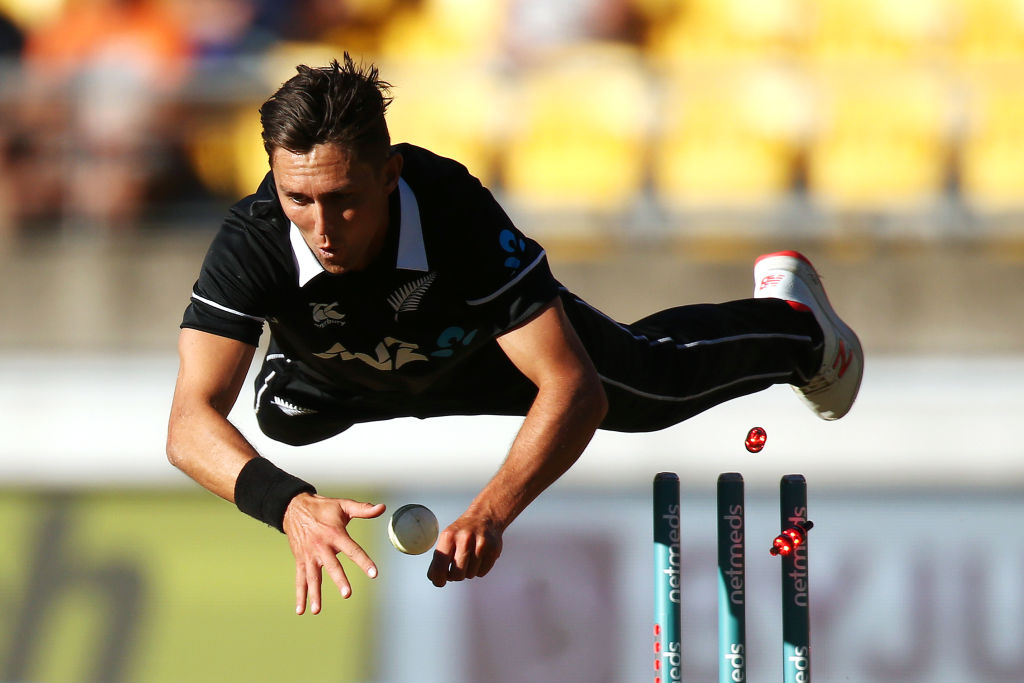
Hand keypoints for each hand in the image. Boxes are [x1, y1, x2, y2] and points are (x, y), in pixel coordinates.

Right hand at [282, 493, 385, 613]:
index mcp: (335, 534)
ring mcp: (309, 555)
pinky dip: (300, 594)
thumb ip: (363, 509)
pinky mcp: (300, 560)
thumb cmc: (323, 508)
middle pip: (332, 566)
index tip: (374, 573)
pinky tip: (301, 610)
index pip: (352, 550)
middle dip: (339, 580)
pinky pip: (300, 579)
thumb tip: (382, 508)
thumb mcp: (343, 505)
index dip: (364, 561)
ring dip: (315, 593)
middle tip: (347, 594)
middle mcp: (321, 547)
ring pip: (313, 577)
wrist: (294, 507)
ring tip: (317, 610)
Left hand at [426, 512, 502, 586]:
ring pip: (470, 575)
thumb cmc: (463, 530)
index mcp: (449, 536)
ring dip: (468, 571)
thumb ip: (440, 557)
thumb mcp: (447, 537)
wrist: (485, 516)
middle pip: (457, 575)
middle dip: (454, 576)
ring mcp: (480, 544)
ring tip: (469, 558)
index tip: (439, 582)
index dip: (438, 578)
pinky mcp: (493, 550)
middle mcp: (465, 539)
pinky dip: (479, 569)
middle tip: (455, 569)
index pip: (440, 565)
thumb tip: (434, 577)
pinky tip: (479, 558)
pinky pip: (482, 572)